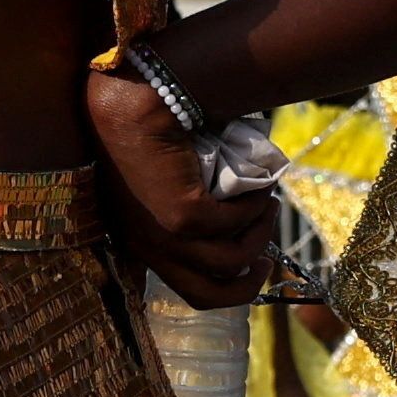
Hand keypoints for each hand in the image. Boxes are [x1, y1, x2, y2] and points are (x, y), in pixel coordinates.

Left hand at [85, 64, 273, 305]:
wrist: (128, 100)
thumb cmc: (143, 133)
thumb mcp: (159, 186)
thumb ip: (184, 213)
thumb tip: (232, 227)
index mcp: (138, 244)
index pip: (187, 288)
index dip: (227, 285)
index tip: (251, 262)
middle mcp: (146, 248)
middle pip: (208, 296)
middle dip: (248, 284)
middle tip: (267, 259)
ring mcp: (162, 235)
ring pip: (230, 261)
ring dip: (258, 235)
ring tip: (267, 205)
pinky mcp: (180, 216)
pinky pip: (233, 224)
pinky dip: (253, 208)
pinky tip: (260, 188)